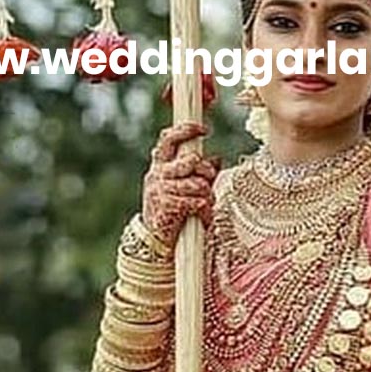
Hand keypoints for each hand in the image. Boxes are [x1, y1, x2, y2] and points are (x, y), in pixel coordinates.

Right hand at [142, 121, 221, 247]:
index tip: (204, 130)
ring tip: (207, 204)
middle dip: (206, 172)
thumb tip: (217, 157)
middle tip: (210, 182)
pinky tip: (203, 216)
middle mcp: (157, 175)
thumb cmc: (171, 210)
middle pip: (191, 161)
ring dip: (208, 195)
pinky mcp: (167, 207)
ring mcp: (160, 190)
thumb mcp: (181, 187)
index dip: (186, 130)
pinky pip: (197, 202)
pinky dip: (205, 210)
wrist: (153, 240)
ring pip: (198, 184)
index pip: (168, 139)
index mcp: (159, 166)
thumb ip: (197, 172)